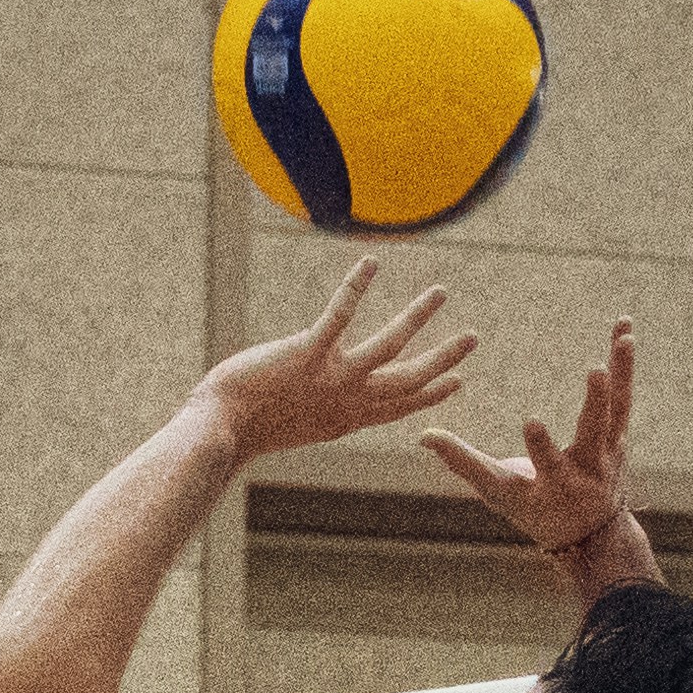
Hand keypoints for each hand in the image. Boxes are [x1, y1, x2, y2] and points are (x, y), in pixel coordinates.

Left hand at [199, 264, 471, 465]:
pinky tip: (371, 263)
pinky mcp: (309, 353)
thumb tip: (318, 403)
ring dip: (418, 317)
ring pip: (390, 345)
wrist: (220, 429)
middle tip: (472, 338)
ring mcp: (332, 377)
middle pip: (410, 379)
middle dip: (444, 358)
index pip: (399, 406)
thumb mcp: (292, 423)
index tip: (456, 381)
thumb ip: (315, 411)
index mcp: (345, 419)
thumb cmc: (243, 427)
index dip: (431, 394)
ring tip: (441, 293)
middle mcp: (347, 400)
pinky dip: (356, 287)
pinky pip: (340, 314)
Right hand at [418, 322, 638, 562]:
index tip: (532, 422)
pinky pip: (623, 392)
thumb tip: (423, 436)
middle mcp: (588, 468)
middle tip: (597, 371)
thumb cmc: (534, 510)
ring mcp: (609, 450)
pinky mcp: (618, 432)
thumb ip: (463, 462)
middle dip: (596, 403)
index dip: (540, 445)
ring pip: (616, 407)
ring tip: (623, 335)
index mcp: (555, 485)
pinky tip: (624, 328)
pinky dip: (623, 360)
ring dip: (621, 370)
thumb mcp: (498, 493)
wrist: (592, 532)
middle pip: (594, 433)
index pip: (547, 465)